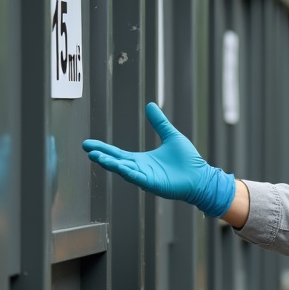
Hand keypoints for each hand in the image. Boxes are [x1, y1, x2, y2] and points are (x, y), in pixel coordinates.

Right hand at [82, 103, 235, 217]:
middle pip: (116, 162)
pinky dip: (128, 173)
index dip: (103, 148)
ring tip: (97, 157)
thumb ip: (159, 123)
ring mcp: (146, 178)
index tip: (88, 144)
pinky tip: (119, 167)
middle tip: (87, 149)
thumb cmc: (188, 160)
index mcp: (141, 160)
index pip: (117, 153)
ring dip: (111, 164)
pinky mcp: (154, 184)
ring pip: (124, 171)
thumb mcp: (171, 136)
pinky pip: (138, 178)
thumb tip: (150, 105)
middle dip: (101, 156)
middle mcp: (140, 169)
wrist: (201, 176)